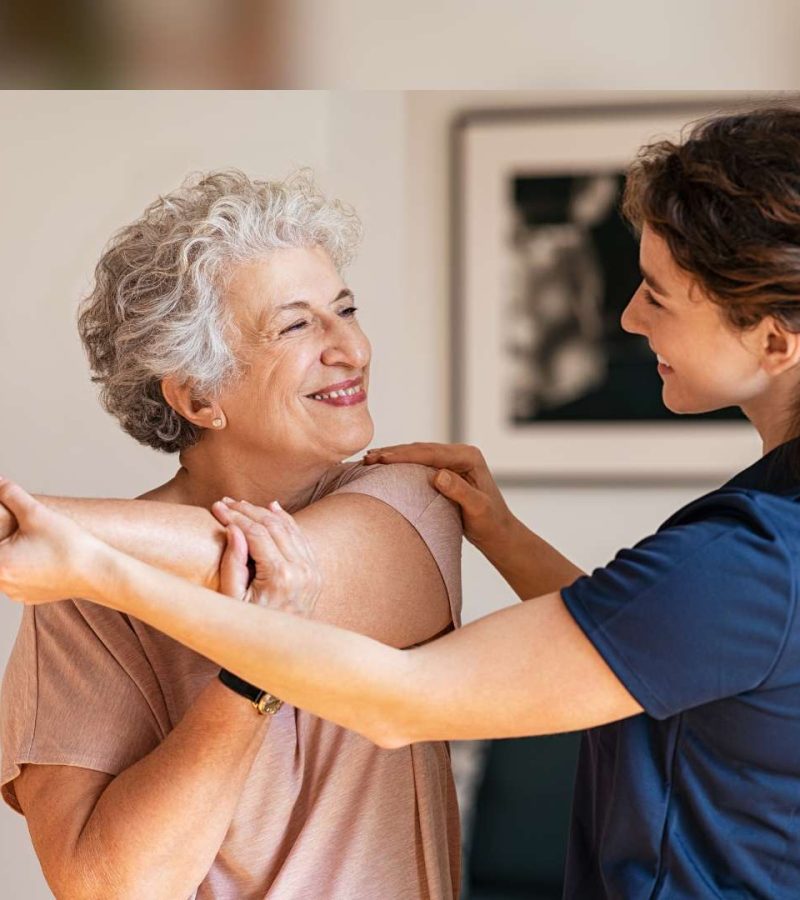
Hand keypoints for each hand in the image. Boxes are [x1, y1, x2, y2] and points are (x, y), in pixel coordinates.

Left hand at [0, 478, 105, 603]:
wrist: (97, 572)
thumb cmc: (69, 546)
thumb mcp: (37, 513)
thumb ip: (10, 494)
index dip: (1, 532)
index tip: (17, 530)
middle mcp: (3, 583)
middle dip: (5, 540)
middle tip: (26, 532)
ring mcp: (15, 593)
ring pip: (3, 569)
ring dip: (10, 555)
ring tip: (32, 543)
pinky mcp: (28, 597)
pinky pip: (16, 580)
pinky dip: (22, 568)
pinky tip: (39, 556)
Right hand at [211, 498, 321, 617]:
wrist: (279, 652)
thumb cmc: (249, 627)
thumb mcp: (232, 600)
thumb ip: (232, 563)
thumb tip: (233, 529)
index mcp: (280, 576)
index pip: (257, 533)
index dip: (235, 517)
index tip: (217, 508)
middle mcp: (301, 570)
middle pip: (273, 526)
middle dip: (247, 510)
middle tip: (226, 502)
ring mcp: (312, 570)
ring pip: (289, 528)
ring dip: (265, 513)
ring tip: (241, 505)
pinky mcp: (315, 572)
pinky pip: (301, 538)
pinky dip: (286, 521)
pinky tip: (272, 508)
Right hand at [363, 442, 515, 550]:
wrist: (498, 532)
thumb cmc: (491, 523)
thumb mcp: (478, 510)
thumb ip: (460, 492)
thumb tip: (438, 475)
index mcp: (469, 457)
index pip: (431, 453)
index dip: (404, 455)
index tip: (382, 459)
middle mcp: (461, 454)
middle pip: (421, 449)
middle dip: (394, 452)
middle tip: (368, 457)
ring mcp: (453, 461)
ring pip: (418, 454)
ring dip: (394, 456)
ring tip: (369, 459)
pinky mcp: (446, 470)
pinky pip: (419, 463)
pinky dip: (401, 464)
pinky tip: (384, 467)